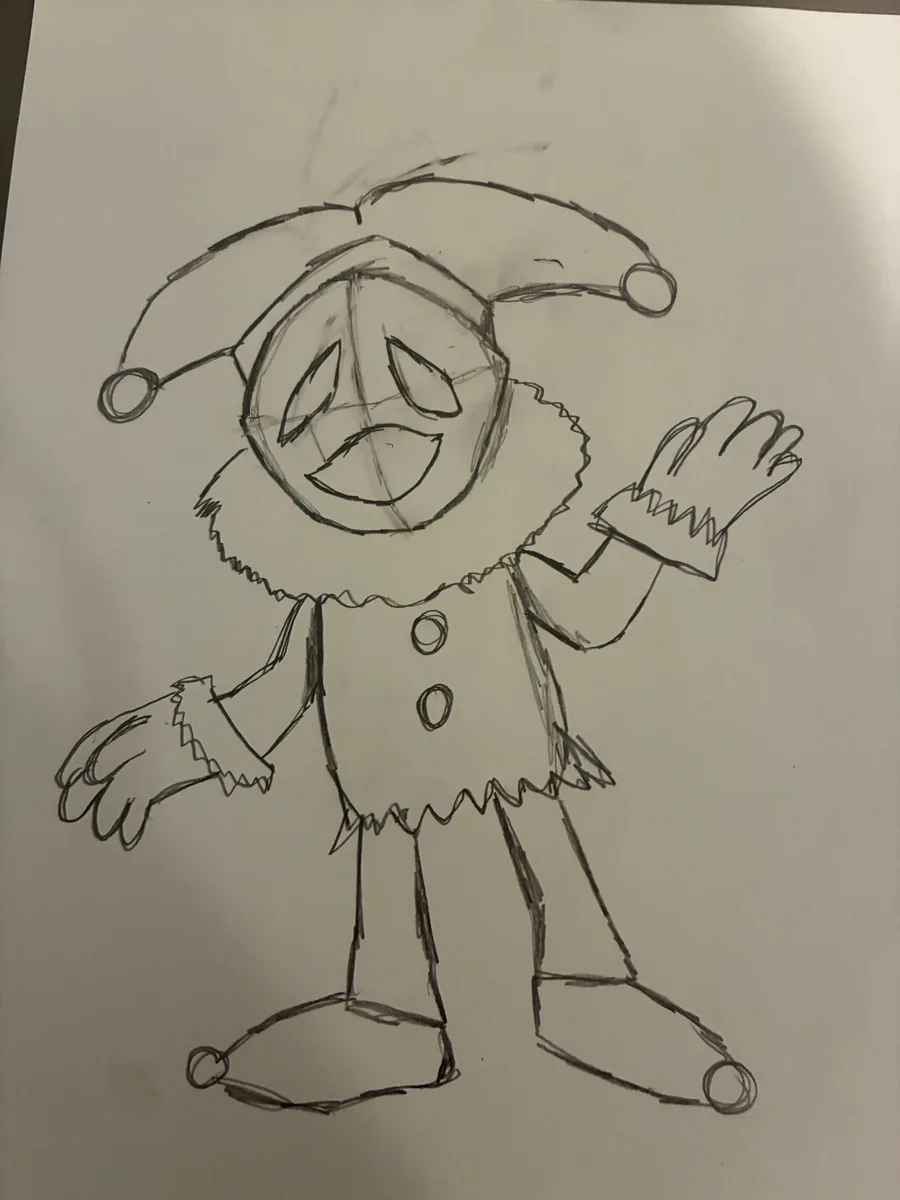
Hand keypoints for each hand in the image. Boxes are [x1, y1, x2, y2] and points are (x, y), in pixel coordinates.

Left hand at [56, 693, 210, 849]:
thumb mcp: (180, 708)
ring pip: (116, 787)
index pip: (100, 737)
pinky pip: (141, 801)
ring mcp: (152, 751)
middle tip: (69, 811)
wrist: (242, 715)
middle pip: (100, 764)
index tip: (66, 778)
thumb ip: (156, 724)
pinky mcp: (167, 772)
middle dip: (82, 791)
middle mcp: (141, 731)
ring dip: (105, 812)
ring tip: (100, 830)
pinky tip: (125, 837)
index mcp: (142, 714)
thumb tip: (132, 747)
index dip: (80, 759)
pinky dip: (131, 822)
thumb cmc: (214, 714)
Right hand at [636, 397, 803, 537]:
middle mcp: (729, 460)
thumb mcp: (663, 463)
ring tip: (794, 432)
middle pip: (755, 435)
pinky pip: (774, 478)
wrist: (677, 531)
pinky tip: (792, 460)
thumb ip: (683, 441)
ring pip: (770, 454)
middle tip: (777, 417)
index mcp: (704, 450)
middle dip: (766, 424)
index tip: (748, 403)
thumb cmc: (663, 496)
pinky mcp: (752, 496)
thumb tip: (700, 424)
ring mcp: (744, 478)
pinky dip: (785, 468)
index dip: (739, 411)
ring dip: (783, 442)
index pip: (727, 423)